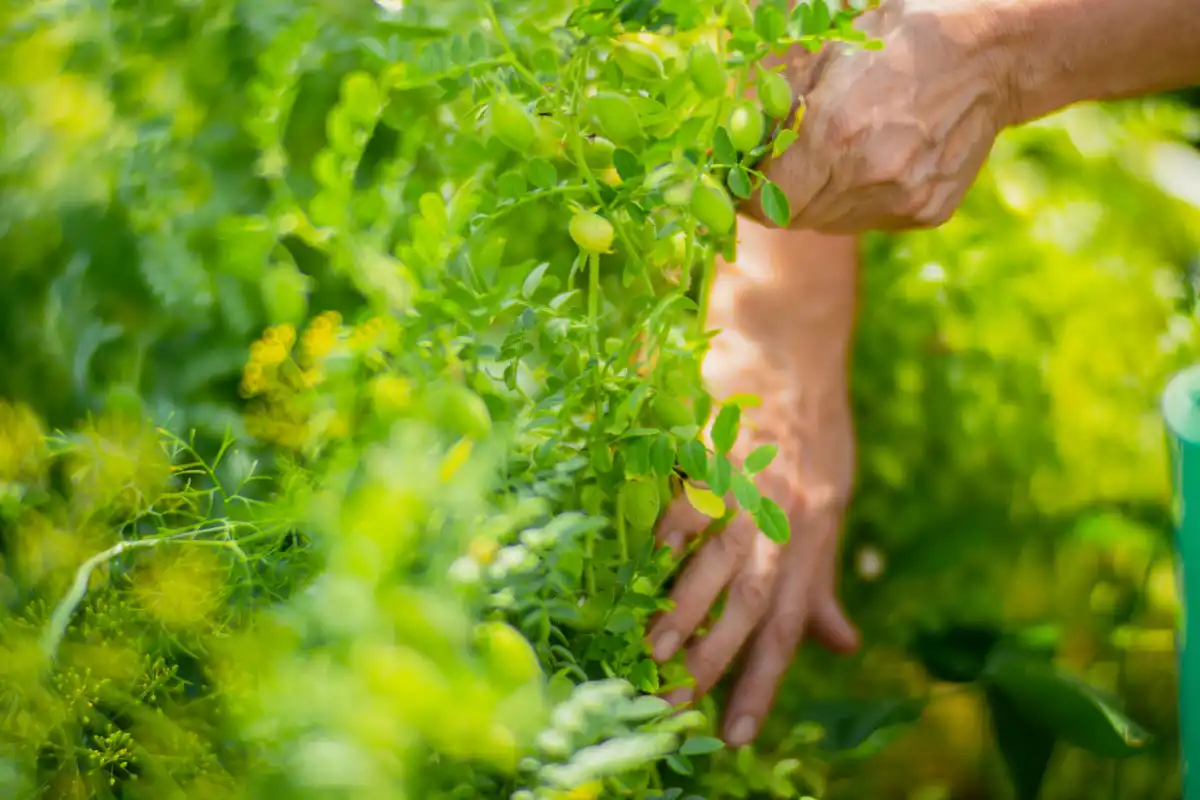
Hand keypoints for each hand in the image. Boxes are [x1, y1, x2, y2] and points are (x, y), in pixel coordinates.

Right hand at [646, 224, 860, 746]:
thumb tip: (843, 644)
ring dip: (688, 608)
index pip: (791, 624)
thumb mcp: (832, 504)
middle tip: (677, 706)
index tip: (738, 735)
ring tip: (655, 654)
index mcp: (816, 534)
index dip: (765, 682)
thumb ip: (825, 577)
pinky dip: (672, 528)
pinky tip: (648, 560)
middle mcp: (790, 516)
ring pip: (723, 559)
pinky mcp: (722, 444)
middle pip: (756, 604)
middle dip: (720, 662)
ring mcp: (757, 481)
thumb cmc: (810, 426)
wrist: (795, 341)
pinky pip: (694, 493)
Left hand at [752, 0, 1011, 232]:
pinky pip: (870, 221)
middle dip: (780, 195)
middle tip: (784, 167)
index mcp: (834, 134)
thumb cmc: (895, 40)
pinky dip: (859, 201)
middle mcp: (868, 176)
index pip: (764, 201)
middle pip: (794, 218)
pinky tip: (877, 162)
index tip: (743, 181)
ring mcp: (901, 200)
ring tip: (837, 156)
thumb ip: (774, 109)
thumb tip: (733, 150)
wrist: (990, 53)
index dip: (746, 195)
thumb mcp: (822, 56)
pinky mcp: (926, 212)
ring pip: (830, 224)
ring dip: (819, 199)